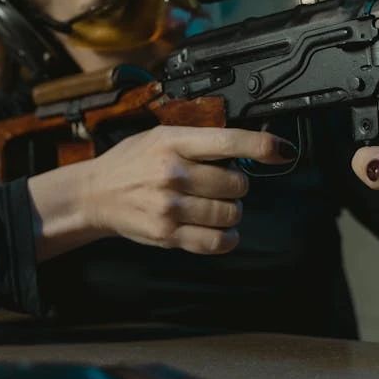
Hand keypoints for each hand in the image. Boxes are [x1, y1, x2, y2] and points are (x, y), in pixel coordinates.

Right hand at [79, 125, 296, 254]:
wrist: (96, 194)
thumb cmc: (131, 162)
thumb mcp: (161, 136)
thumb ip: (199, 140)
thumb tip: (245, 147)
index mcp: (173, 141)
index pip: (228, 141)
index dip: (261, 146)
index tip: (283, 151)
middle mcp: (172, 173)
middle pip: (236, 183)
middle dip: (236, 184)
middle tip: (220, 183)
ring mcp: (170, 206)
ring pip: (230, 213)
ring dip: (231, 211)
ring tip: (215, 205)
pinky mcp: (168, 235)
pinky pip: (215, 242)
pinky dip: (226, 238)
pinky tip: (220, 230)